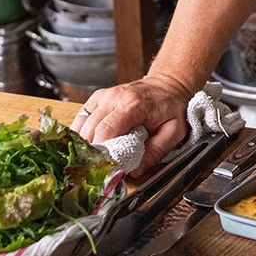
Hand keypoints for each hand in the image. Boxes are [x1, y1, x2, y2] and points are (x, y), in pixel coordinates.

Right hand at [69, 74, 193, 175]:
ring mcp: (104, 96)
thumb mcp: (174, 131)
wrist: (168, 84)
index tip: (105, 167)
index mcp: (133, 105)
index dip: (101, 152)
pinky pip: (81, 117)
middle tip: (101, 166)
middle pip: (90, 130)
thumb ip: (156, 151)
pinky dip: (82, 132)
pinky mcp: (98, 97)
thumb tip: (135, 171)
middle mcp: (114, 97)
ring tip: (96, 157)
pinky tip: (90, 143)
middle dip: (93, 151)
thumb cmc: (171, 107)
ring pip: (82, 125)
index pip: (106, 130)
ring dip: (86, 143)